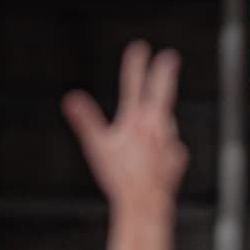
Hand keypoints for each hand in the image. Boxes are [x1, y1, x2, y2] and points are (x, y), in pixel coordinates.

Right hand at [61, 40, 188, 212]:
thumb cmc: (118, 176)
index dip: (135, 64)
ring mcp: (171, 140)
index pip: (133, 84)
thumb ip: (86, 120)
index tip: (140, 48)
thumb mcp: (97, 147)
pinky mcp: (179, 156)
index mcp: (136, 119)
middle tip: (170, 58)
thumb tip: (71, 98)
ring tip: (145, 141)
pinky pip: (169, 147)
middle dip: (165, 73)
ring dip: (157, 122)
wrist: (145, 202)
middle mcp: (157, 126)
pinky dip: (161, 149)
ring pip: (165, 123)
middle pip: (163, 92)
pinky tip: (152, 162)